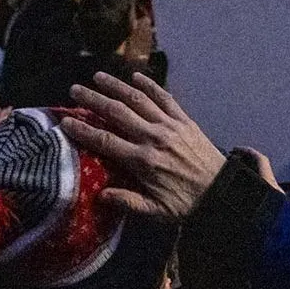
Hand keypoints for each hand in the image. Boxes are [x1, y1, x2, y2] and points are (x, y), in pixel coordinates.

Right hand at [62, 72, 231, 217]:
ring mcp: (170, 126)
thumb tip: (100, 195)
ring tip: (98, 76)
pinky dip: (150, 86)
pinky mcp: (184, 120)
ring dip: (116, 86)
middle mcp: (154, 138)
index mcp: (143, 161)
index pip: (106, 141)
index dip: (84, 130)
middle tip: (74, 89)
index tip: (66, 121)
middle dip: (94, 100)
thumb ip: (128, 202)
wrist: (223, 191)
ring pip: (138, 100)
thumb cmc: (187, 204)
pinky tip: (136, 76)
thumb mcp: (157, 212)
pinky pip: (165, 98)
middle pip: (117, 113)